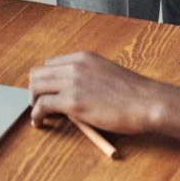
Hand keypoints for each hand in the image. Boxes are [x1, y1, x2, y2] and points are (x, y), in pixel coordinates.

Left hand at [28, 51, 159, 133]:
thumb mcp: (105, 74)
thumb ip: (86, 78)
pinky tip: (40, 123)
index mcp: (83, 57)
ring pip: (35, 86)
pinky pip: (42, 105)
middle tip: (39, 105)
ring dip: (33, 102)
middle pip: (38, 73)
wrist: (146, 102)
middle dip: (35, 90)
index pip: (50, 64)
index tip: (47, 93)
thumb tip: (72, 93)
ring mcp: (73, 82)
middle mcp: (74, 65)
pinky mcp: (73, 102)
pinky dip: (37, 115)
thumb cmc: (132, 94)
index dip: (46, 80)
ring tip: (38, 115)